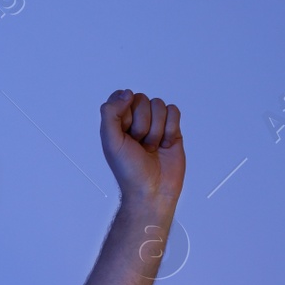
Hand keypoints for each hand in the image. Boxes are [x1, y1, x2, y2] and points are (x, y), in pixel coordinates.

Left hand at [99, 89, 183, 204]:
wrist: (152, 191)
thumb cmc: (129, 172)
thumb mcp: (110, 142)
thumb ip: (110, 113)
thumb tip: (126, 94)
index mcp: (118, 122)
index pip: (122, 96)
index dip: (125, 112)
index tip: (125, 132)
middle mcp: (136, 120)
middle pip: (142, 99)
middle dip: (142, 124)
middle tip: (139, 144)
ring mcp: (155, 124)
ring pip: (159, 105)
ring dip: (156, 129)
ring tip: (151, 147)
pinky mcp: (171, 129)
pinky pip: (174, 111)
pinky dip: (170, 128)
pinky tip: (164, 144)